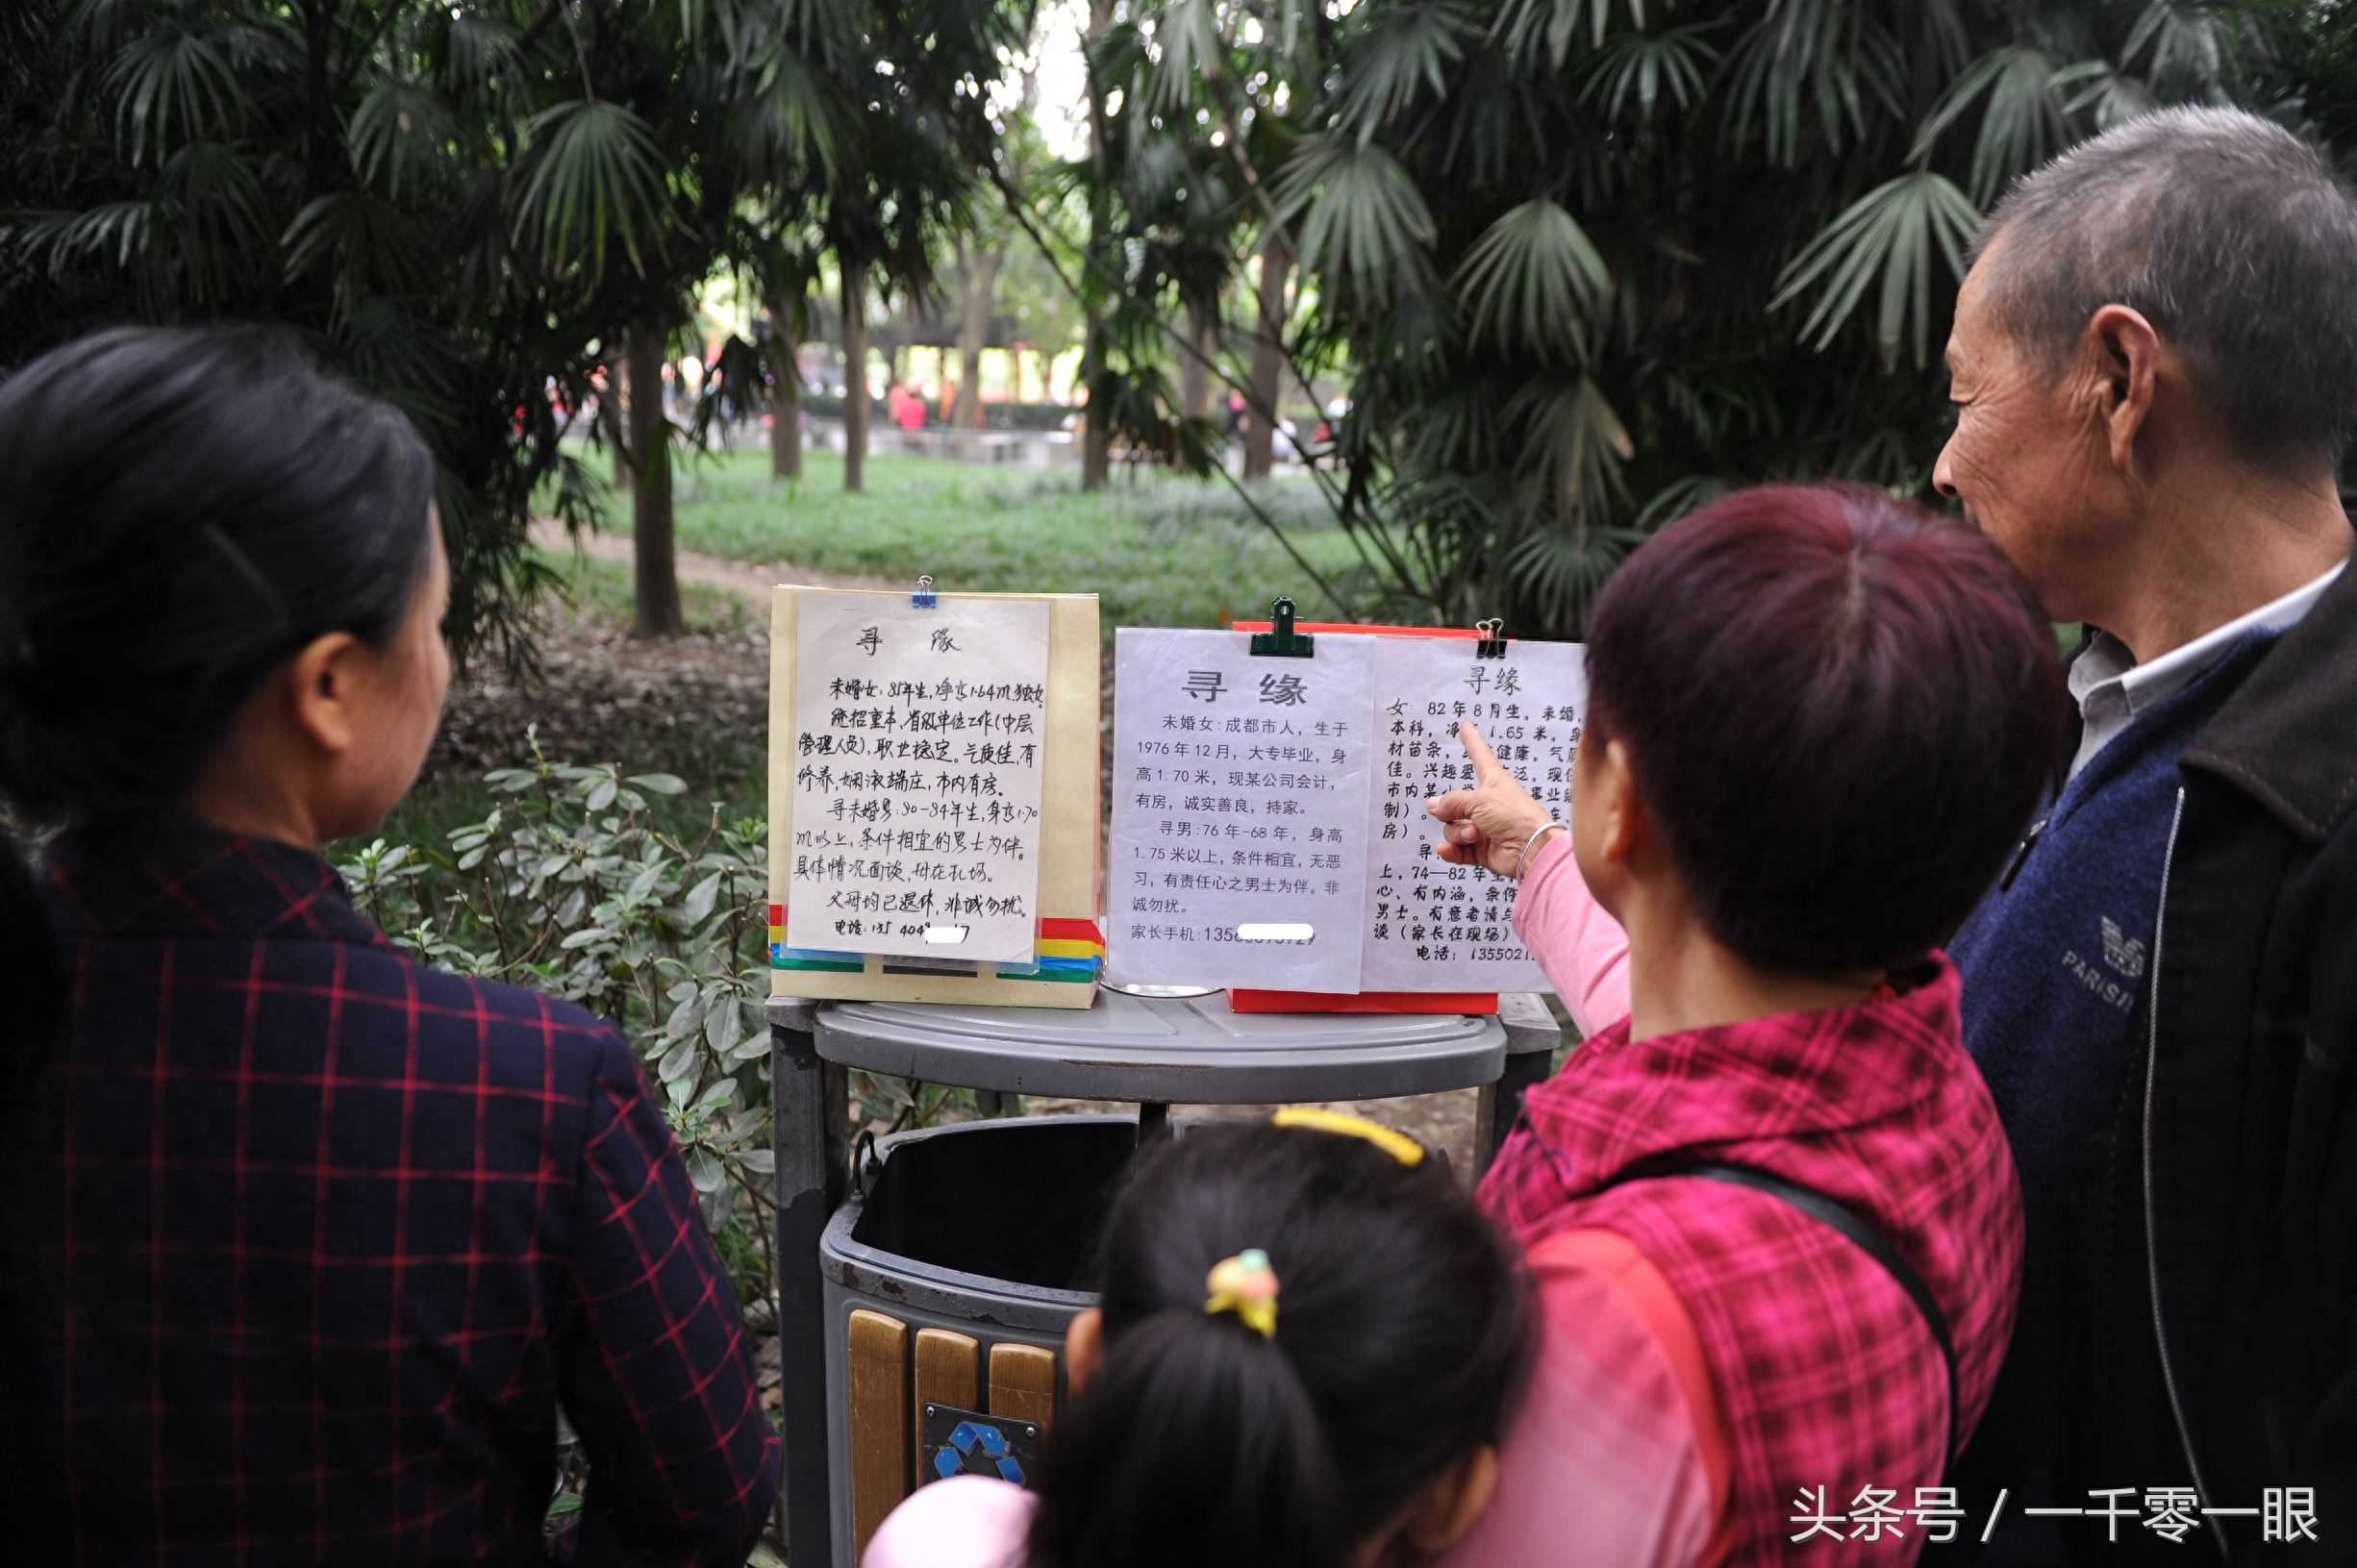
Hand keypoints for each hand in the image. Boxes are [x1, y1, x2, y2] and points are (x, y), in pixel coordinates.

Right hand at [1426, 721, 1558, 878]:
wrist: (1532, 849)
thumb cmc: (1516, 817)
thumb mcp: (1480, 799)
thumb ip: (1452, 802)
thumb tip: (1433, 806)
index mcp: (1493, 781)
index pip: (1479, 755)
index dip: (1471, 741)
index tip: (1466, 726)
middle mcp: (1488, 803)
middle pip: (1454, 802)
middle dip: (1450, 811)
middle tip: (1456, 814)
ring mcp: (1484, 827)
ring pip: (1453, 827)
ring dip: (1457, 832)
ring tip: (1473, 834)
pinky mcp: (1482, 849)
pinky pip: (1457, 848)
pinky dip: (1452, 850)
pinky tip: (1447, 849)